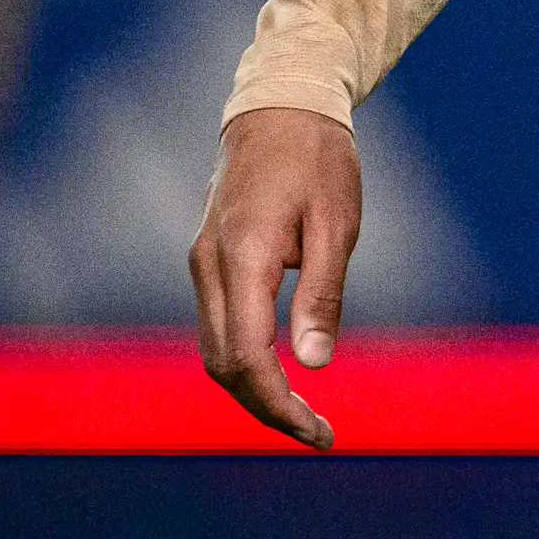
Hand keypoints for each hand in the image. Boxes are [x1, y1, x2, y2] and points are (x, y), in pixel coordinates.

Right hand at [191, 105, 362, 448]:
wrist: (280, 105)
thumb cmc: (318, 159)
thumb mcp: (336, 222)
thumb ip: (322, 293)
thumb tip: (314, 364)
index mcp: (243, 255)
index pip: (249, 357)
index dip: (280, 405)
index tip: (320, 432)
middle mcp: (209, 265)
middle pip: (224, 366)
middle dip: (267, 408)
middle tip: (319, 433)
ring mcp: (202, 263)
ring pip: (215, 351)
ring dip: (253, 391)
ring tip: (304, 415)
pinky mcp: (207, 260)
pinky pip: (218, 327)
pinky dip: (244, 362)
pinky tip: (280, 373)